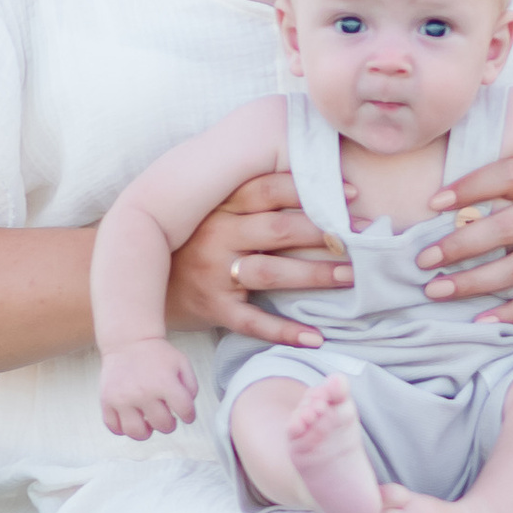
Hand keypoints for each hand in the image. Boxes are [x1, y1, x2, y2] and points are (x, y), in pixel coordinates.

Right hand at [100, 338, 199, 439]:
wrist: (129, 342)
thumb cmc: (157, 354)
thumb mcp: (181, 363)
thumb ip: (190, 386)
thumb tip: (188, 407)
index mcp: (164, 382)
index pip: (184, 410)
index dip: (189, 416)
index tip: (187, 416)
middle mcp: (143, 393)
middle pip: (162, 425)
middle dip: (169, 425)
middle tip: (168, 420)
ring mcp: (123, 399)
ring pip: (136, 432)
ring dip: (146, 432)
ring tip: (149, 425)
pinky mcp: (107, 402)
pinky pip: (114, 427)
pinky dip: (123, 429)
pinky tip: (131, 420)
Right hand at [168, 172, 351, 348]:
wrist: (145, 278)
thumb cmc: (197, 237)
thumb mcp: (217, 208)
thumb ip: (255, 195)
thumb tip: (316, 175)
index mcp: (222, 206)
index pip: (269, 190)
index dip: (311, 187)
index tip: (352, 192)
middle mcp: (217, 236)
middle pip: (278, 230)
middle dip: (326, 233)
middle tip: (367, 236)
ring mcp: (213, 274)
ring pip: (270, 273)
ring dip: (314, 275)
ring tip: (351, 276)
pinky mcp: (212, 308)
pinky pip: (252, 322)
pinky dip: (285, 331)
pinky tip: (317, 336)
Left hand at [424, 156, 512, 323]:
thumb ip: (508, 187)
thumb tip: (443, 192)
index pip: (508, 176)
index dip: (471, 185)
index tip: (433, 202)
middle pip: (504, 228)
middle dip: (459, 245)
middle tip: (422, 259)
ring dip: (471, 282)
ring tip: (435, 290)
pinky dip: (509, 313)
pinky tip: (479, 320)